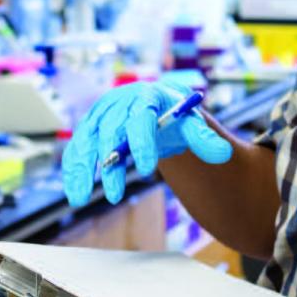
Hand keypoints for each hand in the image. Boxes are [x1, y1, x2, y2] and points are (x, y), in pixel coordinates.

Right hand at [63, 81, 232, 206]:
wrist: (156, 105)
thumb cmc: (174, 115)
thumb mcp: (191, 123)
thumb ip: (205, 138)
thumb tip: (223, 154)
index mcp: (147, 97)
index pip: (142, 118)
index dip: (141, 143)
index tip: (146, 170)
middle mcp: (119, 102)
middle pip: (110, 130)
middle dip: (110, 164)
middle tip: (114, 195)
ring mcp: (100, 114)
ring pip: (86, 139)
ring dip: (82, 169)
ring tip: (80, 198)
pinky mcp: (89, 127)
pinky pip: (76, 148)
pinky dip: (72, 169)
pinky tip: (74, 192)